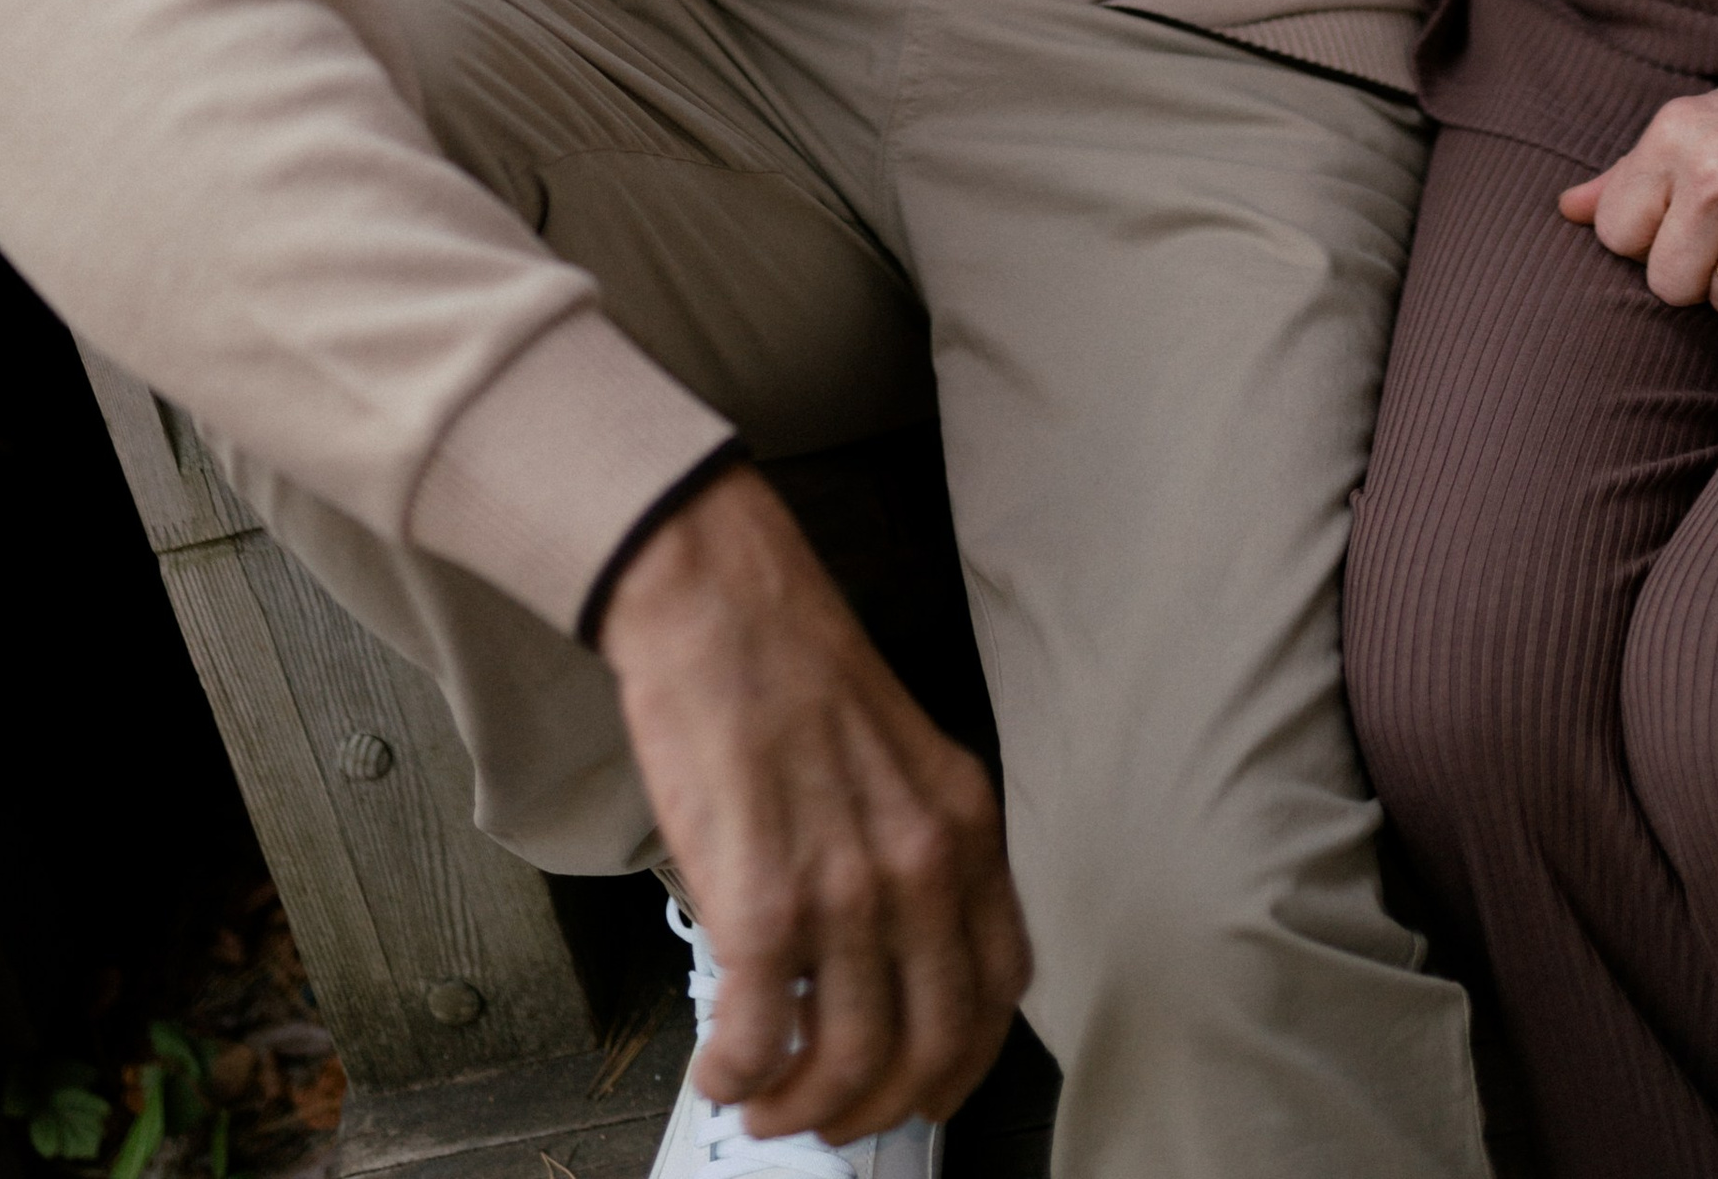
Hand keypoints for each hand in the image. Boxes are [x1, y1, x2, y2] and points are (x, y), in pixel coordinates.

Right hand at [597, 464, 1027, 1142]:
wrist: (717, 600)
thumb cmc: (790, 662)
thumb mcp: (898, 752)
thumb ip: (911, 846)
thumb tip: (881, 955)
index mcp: (965, 824)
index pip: (1000, 986)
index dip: (963, 1061)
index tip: (925, 1087)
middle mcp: (923, 865)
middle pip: (932, 1045)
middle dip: (879, 1106)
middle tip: (830, 1118)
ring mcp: (847, 889)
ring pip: (851, 1059)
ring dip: (804, 1108)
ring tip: (764, 1104)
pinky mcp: (764, 903)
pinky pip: (762, 1036)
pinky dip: (739, 1076)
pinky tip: (720, 1071)